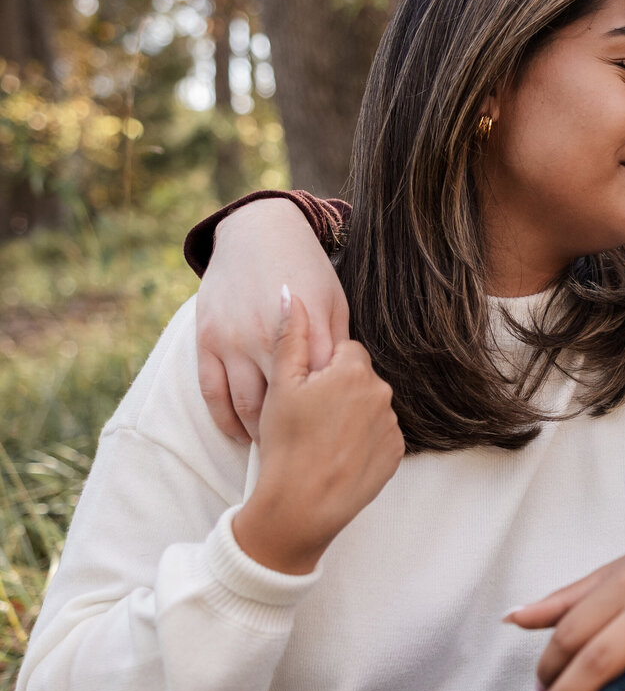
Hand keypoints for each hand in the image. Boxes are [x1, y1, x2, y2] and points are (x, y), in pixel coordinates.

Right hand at [197, 199, 349, 442]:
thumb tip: (352, 389)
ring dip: (258, 434)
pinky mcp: (206, 340)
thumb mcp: (334, 302)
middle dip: (295, 436)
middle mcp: (268, 335)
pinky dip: (227, 422)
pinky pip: (213, 394)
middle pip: (285, 403)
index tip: (334, 444)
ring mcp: (233, 339)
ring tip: (271, 449)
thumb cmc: (307, 269)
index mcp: (309, 327)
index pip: (323, 387)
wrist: (257, 232)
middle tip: (304, 458)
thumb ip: (338, 346)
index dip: (328, 420)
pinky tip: (240, 434)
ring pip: (246, 406)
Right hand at [232, 292, 404, 573]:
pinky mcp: (395, 454)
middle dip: (336, 390)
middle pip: (357, 377)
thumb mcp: (280, 386)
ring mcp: (391, 425)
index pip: (343, 349)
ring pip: (368, 406)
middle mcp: (381, 394)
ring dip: (349, 415)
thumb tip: (291, 292)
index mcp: (353, 371)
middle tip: (308, 416)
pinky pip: (378, 434)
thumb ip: (292, 336)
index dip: (320, 369)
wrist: (302, 506)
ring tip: (320, 439)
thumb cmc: (286, 444)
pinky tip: (335, 454)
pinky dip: (360, 441)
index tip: (304, 390)